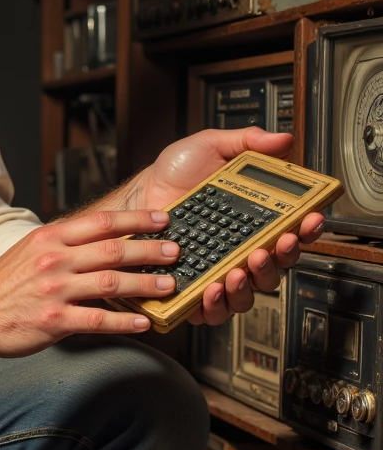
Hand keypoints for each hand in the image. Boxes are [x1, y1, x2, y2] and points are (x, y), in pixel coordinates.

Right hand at [0, 207, 183, 353]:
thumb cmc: (0, 286)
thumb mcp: (28, 252)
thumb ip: (62, 245)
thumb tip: (97, 241)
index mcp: (49, 239)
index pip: (101, 222)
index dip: (136, 220)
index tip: (162, 219)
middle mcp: (54, 260)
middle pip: (113, 250)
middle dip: (150, 251)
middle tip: (176, 253)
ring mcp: (55, 291)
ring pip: (112, 283)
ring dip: (145, 284)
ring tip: (168, 286)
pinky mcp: (54, 321)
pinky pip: (99, 319)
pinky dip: (125, 321)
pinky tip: (143, 322)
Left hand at [130, 127, 323, 326]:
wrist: (139, 195)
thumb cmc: (174, 174)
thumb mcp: (211, 146)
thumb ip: (246, 141)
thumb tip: (281, 139)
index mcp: (253, 220)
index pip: (292, 231)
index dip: (306, 229)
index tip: (309, 220)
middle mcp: (240, 250)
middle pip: (275, 268)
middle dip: (278, 260)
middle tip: (269, 247)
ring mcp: (217, 273)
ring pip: (248, 295)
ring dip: (248, 286)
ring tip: (237, 270)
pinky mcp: (192, 290)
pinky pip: (212, 310)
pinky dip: (216, 305)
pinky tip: (212, 287)